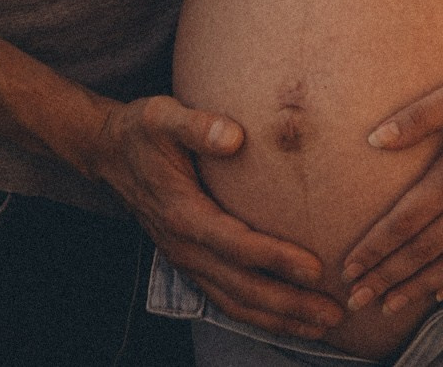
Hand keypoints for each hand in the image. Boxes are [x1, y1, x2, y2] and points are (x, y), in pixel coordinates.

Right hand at [83, 95, 346, 337]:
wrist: (108, 153)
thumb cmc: (141, 132)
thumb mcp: (161, 116)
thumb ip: (197, 125)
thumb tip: (235, 136)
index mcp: (181, 213)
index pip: (236, 244)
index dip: (276, 259)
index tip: (315, 268)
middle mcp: (184, 246)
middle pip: (242, 287)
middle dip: (289, 304)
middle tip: (335, 313)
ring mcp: (186, 260)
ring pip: (236, 302)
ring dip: (280, 318)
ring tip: (324, 326)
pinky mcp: (191, 263)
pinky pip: (227, 299)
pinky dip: (260, 315)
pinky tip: (290, 319)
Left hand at [340, 64, 442, 317]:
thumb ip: (420, 116)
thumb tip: (375, 139)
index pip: (406, 221)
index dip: (375, 248)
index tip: (349, 267)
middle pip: (424, 251)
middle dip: (387, 277)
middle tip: (356, 299)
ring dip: (417, 287)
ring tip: (388, 306)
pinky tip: (439, 292)